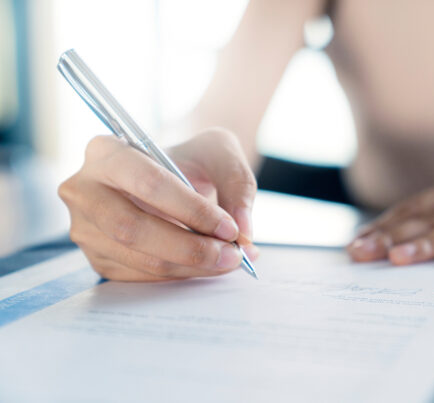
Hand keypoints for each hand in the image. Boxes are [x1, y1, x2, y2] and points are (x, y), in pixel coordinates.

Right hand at [59, 128, 258, 280]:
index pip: (147, 183)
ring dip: (190, 266)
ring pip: (138, 257)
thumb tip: (243, 231)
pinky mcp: (99, 256)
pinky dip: (180, 275)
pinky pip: (140, 276)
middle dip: (189, 247)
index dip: (192, 210)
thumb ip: (237, 185)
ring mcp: (86, 227)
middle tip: (232, 255)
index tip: (229, 228)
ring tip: (228, 260)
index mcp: (107, 150)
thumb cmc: (194, 157)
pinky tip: (207, 265)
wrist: (175, 174)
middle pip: (132, 228)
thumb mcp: (221, 152)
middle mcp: (84, 189)